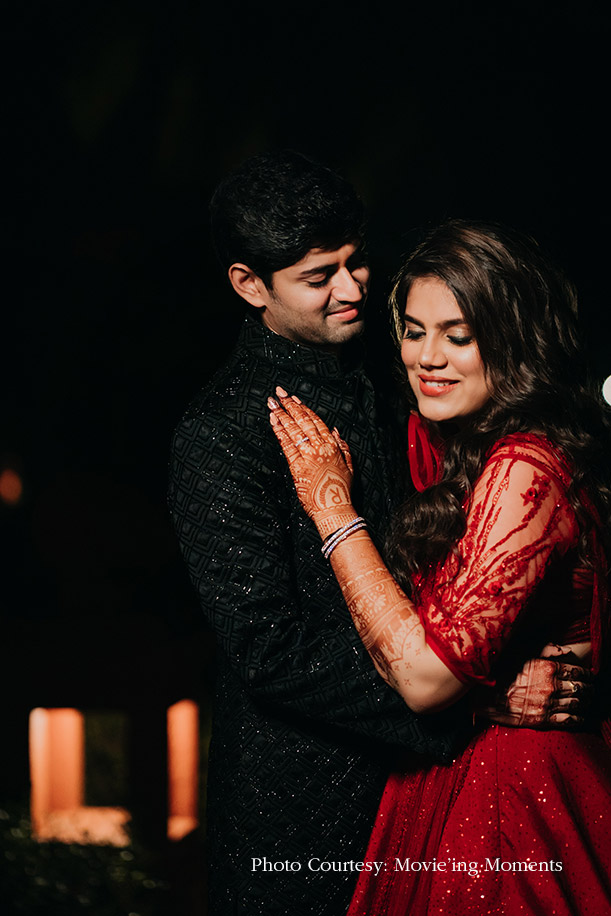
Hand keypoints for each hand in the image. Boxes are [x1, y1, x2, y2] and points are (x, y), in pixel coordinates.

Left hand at [268, 388, 355, 538]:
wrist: (334, 509)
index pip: (316, 422)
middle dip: (289, 405)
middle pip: (302, 421)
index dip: (304, 408)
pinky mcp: (297, 467)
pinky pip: (286, 445)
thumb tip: (336, 431)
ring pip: (293, 430)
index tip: (294, 399)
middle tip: (279, 393)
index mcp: (333, 446)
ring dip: (281, 415)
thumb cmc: (341, 490)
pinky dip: (279, 432)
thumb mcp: (349, 466)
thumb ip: (343, 447)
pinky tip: (273, 422)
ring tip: (272, 404)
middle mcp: (320, 448)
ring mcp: (308, 456)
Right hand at [475, 644, 592, 727]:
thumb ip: (545, 649)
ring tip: (589, 701)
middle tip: (592, 688)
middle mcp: (551, 686)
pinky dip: (579, 719)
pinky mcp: (543, 720)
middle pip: (580, 688)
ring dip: (586, 702)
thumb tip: (566, 650)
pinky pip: (568, 720)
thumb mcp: (520, 652)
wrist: (485, 696)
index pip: (576, 671)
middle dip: (589, 688)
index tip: (590, 675)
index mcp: (548, 668)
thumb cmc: (500, 671)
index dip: (586, 673)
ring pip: (577, 704)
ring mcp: (548, 704)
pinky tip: (583, 717)